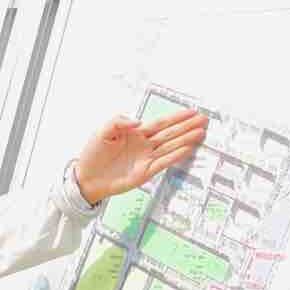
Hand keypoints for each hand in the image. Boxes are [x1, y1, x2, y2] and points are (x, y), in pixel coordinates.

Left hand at [74, 109, 207, 202]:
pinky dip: (175, 156)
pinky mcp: (145, 173)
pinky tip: (187, 149)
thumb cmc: (92, 154)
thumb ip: (119, 122)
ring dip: (186, 140)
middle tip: (204, 120)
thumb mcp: (102, 132)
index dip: (176, 117)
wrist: (86, 178)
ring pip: (170, 147)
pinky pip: (163, 163)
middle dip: (187, 126)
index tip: (192, 112)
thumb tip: (139, 121)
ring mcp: (146, 159)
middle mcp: (144, 145)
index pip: (160, 123)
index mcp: (135, 133)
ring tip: (201, 132)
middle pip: (170, 133)